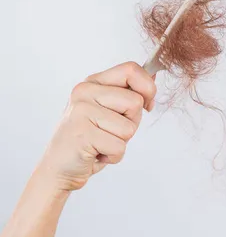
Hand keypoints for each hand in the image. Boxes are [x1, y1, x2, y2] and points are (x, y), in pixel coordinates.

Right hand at [36, 62, 156, 192]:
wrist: (61, 166)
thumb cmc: (93, 138)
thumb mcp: (112, 110)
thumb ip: (129, 93)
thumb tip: (154, 75)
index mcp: (93, 82)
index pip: (131, 70)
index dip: (148, 88)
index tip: (146, 104)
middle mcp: (84, 92)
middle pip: (135, 102)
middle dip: (132, 122)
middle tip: (111, 131)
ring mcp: (81, 112)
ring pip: (129, 127)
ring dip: (122, 141)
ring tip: (102, 142)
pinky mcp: (82, 134)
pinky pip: (119, 147)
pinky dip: (114, 156)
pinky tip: (97, 153)